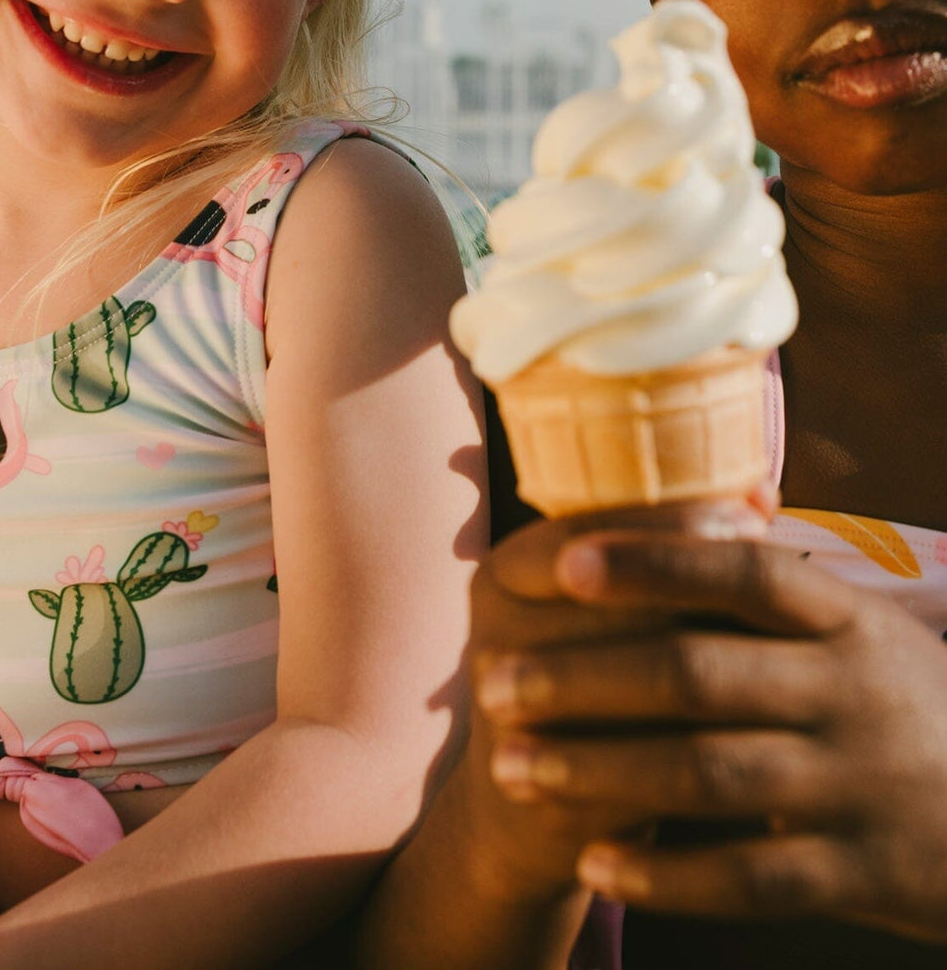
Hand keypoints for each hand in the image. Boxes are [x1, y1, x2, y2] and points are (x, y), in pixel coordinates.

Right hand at [464, 498, 765, 903]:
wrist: (526, 809)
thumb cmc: (593, 675)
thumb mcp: (604, 604)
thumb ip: (670, 549)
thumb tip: (764, 491)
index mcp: (501, 577)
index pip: (584, 532)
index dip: (666, 523)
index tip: (748, 521)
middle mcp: (490, 640)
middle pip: (605, 608)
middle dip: (697, 597)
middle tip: (785, 596)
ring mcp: (510, 724)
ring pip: (621, 690)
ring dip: (708, 676)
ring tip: (784, 663)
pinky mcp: (545, 798)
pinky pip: (631, 770)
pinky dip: (699, 757)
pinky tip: (762, 742)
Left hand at [479, 530, 946, 942]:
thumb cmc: (898, 703)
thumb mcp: (860, 629)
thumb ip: (770, 587)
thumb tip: (674, 507)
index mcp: (845, 619)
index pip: (744, 573)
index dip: (654, 564)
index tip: (567, 563)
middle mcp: (849, 693)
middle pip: (697, 675)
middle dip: (582, 678)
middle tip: (489, 683)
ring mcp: (857, 786)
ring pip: (706, 775)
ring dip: (595, 770)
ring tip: (510, 766)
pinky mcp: (859, 874)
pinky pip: (748, 880)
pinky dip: (664, 876)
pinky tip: (591, 865)